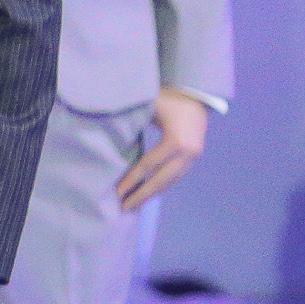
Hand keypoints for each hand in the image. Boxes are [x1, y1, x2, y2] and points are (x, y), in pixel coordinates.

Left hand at [115, 88, 207, 211]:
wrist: (196, 95)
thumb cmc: (168, 99)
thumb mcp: (149, 107)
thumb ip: (131, 123)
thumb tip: (108, 140)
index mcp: (175, 141)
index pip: (148, 165)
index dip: (132, 179)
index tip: (117, 193)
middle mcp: (187, 153)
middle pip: (162, 180)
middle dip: (142, 195)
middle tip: (124, 208)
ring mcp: (193, 157)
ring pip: (170, 181)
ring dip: (152, 193)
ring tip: (134, 203)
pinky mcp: (194, 158)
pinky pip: (176, 176)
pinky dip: (161, 185)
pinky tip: (148, 192)